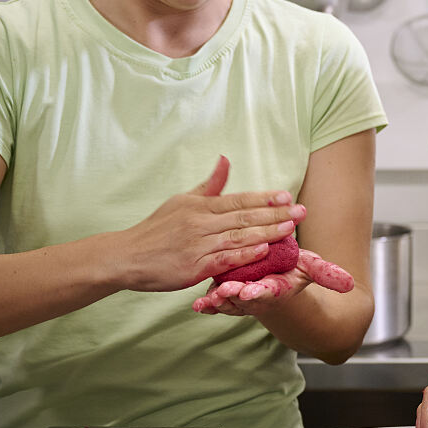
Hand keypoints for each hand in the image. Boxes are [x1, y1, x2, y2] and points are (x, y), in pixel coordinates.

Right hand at [116, 156, 304, 291]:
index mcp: (200, 206)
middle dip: (276, 214)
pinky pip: (224, 259)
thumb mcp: (181, 201)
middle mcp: (200, 222)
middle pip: (244, 217)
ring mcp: (197, 245)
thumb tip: (225, 160)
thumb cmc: (156, 230)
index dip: (264, 198)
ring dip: (267, 233)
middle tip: (301, 212)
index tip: (287, 196)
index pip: (238, 200)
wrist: (126, 256)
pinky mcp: (193, 267)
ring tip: (290, 228)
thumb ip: (209, 185)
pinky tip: (263, 251)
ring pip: (239, 237)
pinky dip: (245, 255)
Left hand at [191, 248, 353, 315]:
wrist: (278, 278)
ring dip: (218, 302)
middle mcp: (256, 295)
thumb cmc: (292, 270)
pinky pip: (214, 301)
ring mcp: (239, 297)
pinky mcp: (224, 293)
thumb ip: (327, 274)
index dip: (260, 292)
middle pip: (244, 299)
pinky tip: (197, 304)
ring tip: (208, 300)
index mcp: (276, 288)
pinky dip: (207, 304)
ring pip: (227, 303)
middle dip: (234, 298)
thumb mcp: (310, 268)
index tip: (251, 292)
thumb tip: (349, 283)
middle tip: (226, 293)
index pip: (268, 291)